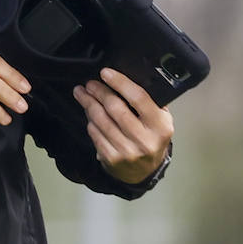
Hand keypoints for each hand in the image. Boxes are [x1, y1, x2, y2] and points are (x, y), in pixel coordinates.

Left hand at [73, 68, 173, 183]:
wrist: (146, 171)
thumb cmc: (152, 137)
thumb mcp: (160, 120)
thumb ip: (150, 102)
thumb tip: (123, 78)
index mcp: (160, 126)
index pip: (138, 98)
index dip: (120, 83)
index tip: (105, 72)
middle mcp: (144, 139)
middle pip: (115, 108)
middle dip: (99, 92)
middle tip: (90, 84)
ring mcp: (127, 151)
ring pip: (101, 120)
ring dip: (88, 104)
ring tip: (82, 93)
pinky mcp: (111, 159)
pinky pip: (95, 134)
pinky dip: (90, 121)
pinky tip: (88, 113)